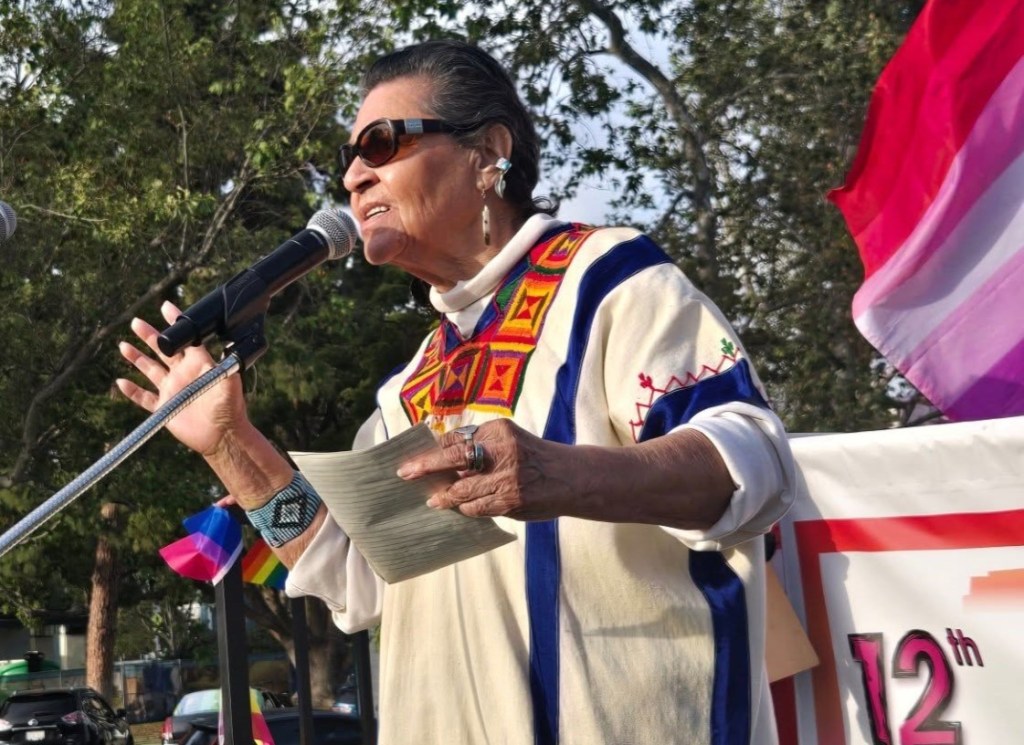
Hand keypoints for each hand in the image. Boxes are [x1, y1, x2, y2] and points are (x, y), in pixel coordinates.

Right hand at [116, 300, 248, 456]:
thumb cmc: (231, 408)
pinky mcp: (163, 408)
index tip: (165, 306)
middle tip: (136, 322)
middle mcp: (183, 374)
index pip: (186, 338)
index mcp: (199, 364)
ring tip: (123, 345)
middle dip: (149, 336)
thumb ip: (224, 366)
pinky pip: (143, 398)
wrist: (223, 436)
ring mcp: (172, 390)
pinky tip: (120, 382)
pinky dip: (131, 391)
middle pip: (163, 350)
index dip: (176, 323)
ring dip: (136, 358)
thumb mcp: (230, 383)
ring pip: (149, 370)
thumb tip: (223, 350)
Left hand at [397, 419, 579, 520]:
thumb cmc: (534, 458)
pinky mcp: (511, 500)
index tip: (415, 458)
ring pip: (462, 490)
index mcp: (499, 430)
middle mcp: (502, 450)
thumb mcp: (510, 440)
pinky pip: (477, 508)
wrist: (572, 478)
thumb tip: (441, 455)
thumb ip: (480, 446)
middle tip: (405, 473)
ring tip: (433, 500)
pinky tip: (461, 507)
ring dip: (445, 496)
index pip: (457, 439)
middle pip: (453, 457)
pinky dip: (466, 508)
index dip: (434, 450)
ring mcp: (507, 477)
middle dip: (426, 466)